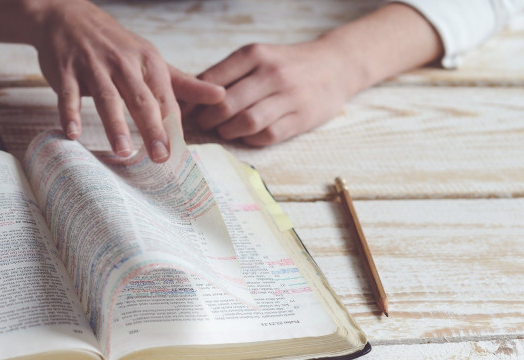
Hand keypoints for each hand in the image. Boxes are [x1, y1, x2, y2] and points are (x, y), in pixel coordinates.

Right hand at [31, 1, 223, 160]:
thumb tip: (220, 95)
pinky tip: (72, 134)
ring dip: (115, 125)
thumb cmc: (114, 44)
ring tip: (123, 151)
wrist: (69, 16)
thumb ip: (182, 82)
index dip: (172, 125)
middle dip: (151, 128)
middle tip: (160, 157)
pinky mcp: (66, 70)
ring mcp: (93, 65)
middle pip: (140, 99)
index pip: (164, 97)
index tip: (178, 153)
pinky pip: (68, 94)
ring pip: (106, 98)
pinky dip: (69, 113)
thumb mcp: (150, 58)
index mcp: (148, 61)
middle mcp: (123, 62)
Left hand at [191, 39, 357, 146]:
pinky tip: (247, 135)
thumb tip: (189, 97)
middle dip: (208, 119)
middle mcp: (272, 73)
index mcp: (255, 55)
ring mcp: (289, 96)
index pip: (211, 81)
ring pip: (246, 122)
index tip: (187, 110)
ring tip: (225, 130)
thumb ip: (226, 74)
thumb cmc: (285, 64)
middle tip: (205, 123)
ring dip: (228, 131)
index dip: (194, 101)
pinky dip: (250, 140)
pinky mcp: (301, 118)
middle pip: (226, 104)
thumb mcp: (257, 57)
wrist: (336, 65)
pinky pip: (267, 136)